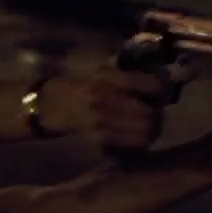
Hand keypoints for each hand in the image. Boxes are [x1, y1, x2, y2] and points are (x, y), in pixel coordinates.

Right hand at [40, 71, 166, 148]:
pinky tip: (137, 136)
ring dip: (152, 130)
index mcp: (108, 77)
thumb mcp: (101, 68)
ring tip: (149, 126)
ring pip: (145, 131)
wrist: (50, 105)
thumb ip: (127, 69)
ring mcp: (102, 122)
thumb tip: (157, 72)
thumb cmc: (78, 83)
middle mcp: (106, 99)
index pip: (152, 85)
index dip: (161, 90)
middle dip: (158, 114)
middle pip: (151, 112)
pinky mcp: (99, 140)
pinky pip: (132, 144)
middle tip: (156, 112)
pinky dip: (139, 142)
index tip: (159, 92)